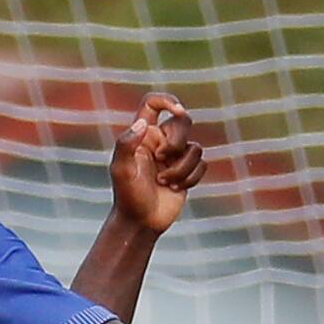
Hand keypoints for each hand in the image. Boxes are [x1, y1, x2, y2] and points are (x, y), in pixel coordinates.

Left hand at [109, 92, 205, 234]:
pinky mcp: (187, 171)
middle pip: (183, 122)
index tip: (178, 111)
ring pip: (195, 148)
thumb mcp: (121, 170)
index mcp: (142, 136)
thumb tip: (144, 123)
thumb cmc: (127, 196)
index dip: (168, 101)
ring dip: (181, 168)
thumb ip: (126, 145)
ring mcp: (175, 157)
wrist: (140, 222)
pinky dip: (191, 178)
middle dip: (177, 143)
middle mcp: (159, 142)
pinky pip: (202, 164)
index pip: (153, 104)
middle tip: (160, 160)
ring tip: (163, 182)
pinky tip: (176, 190)